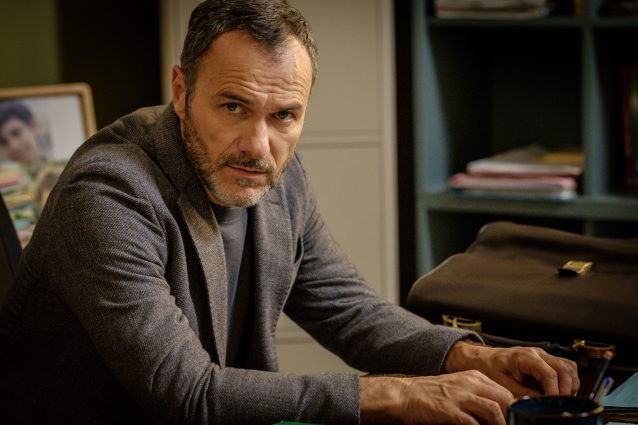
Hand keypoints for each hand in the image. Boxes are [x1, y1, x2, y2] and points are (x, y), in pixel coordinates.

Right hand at [360, 371, 512, 424]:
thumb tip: (499, 414)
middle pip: (505, 399)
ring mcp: (460, 397)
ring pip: (494, 410)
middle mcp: (470, 384)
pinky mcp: (449, 411)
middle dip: (514, 417)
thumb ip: (478, 398)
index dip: (517, 410)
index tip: (522, 421)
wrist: (404, 394)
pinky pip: (473, 423)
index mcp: (474, 377)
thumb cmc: (430, 395)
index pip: (507, 392)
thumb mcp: (458, 389)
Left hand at [444, 340, 579, 396]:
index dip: (555, 391)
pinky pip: (564, 368)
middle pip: (565, 369)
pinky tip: (558, 392)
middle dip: (566, 389)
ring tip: (560, 399)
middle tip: (559, 404)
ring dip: (569, 384)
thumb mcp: (501, 383)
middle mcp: (538, 353)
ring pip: (568, 367)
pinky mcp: (544, 361)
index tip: (553, 404)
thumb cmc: (488, 367)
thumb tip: (541, 403)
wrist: (480, 358)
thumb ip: (522, 393)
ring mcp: (542, 356)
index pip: (551, 373)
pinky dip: (567, 381)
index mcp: (526, 356)